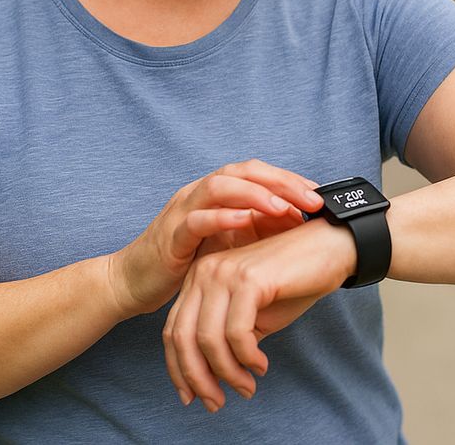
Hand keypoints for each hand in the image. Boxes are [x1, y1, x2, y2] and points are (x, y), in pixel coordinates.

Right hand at [107, 159, 323, 317]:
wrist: (134, 282)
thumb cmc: (184, 261)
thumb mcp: (225, 242)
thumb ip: (254, 229)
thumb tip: (299, 223)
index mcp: (215, 192)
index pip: (257, 172)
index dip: (289, 179)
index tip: (320, 194)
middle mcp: (199, 192)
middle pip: (244, 171)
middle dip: (281, 182)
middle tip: (312, 199)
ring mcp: (183, 210)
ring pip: (220, 186)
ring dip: (255, 194)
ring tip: (283, 207)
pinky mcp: (171, 235)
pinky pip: (196, 219)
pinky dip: (221, 217)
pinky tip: (244, 221)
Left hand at [162, 217, 356, 411]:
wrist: (330, 250)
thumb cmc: (293, 282)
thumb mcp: (253, 317)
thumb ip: (227, 341)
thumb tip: (211, 378)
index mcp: (199, 279)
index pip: (174, 331)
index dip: (178, 370)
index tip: (192, 397)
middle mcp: (205, 272)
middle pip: (183, 337)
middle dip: (197, 378)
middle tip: (216, 402)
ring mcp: (225, 273)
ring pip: (208, 339)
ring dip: (227, 373)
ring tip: (247, 387)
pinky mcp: (249, 280)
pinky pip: (237, 333)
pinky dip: (247, 357)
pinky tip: (260, 365)